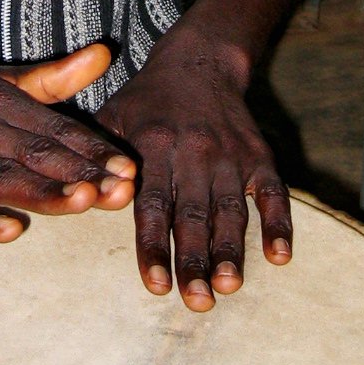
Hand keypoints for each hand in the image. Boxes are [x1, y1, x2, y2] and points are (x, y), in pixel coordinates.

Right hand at [0, 38, 132, 243]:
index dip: (93, 151)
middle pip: (36, 152)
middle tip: (125, 192)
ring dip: (42, 190)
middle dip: (82, 172)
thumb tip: (105, 57)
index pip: (54, 129)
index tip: (132, 170)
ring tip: (83, 202)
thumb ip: (48, 79)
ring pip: (0, 175)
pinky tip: (9, 230)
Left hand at [95, 29, 290, 312]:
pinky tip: (280, 257)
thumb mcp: (114, 116)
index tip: (156, 286)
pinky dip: (279, 224)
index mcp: (155, 144)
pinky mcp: (259, 155)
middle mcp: (195, 150)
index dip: (154, 245)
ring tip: (229, 286)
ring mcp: (231, 154)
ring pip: (232, 209)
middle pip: (194, 213)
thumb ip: (101, 160)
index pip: (153, 204)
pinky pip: (273, 193)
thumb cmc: (146, 101)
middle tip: (196, 302)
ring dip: (231, 250)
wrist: (200, 63)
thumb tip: (82, 202)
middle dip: (195, 260)